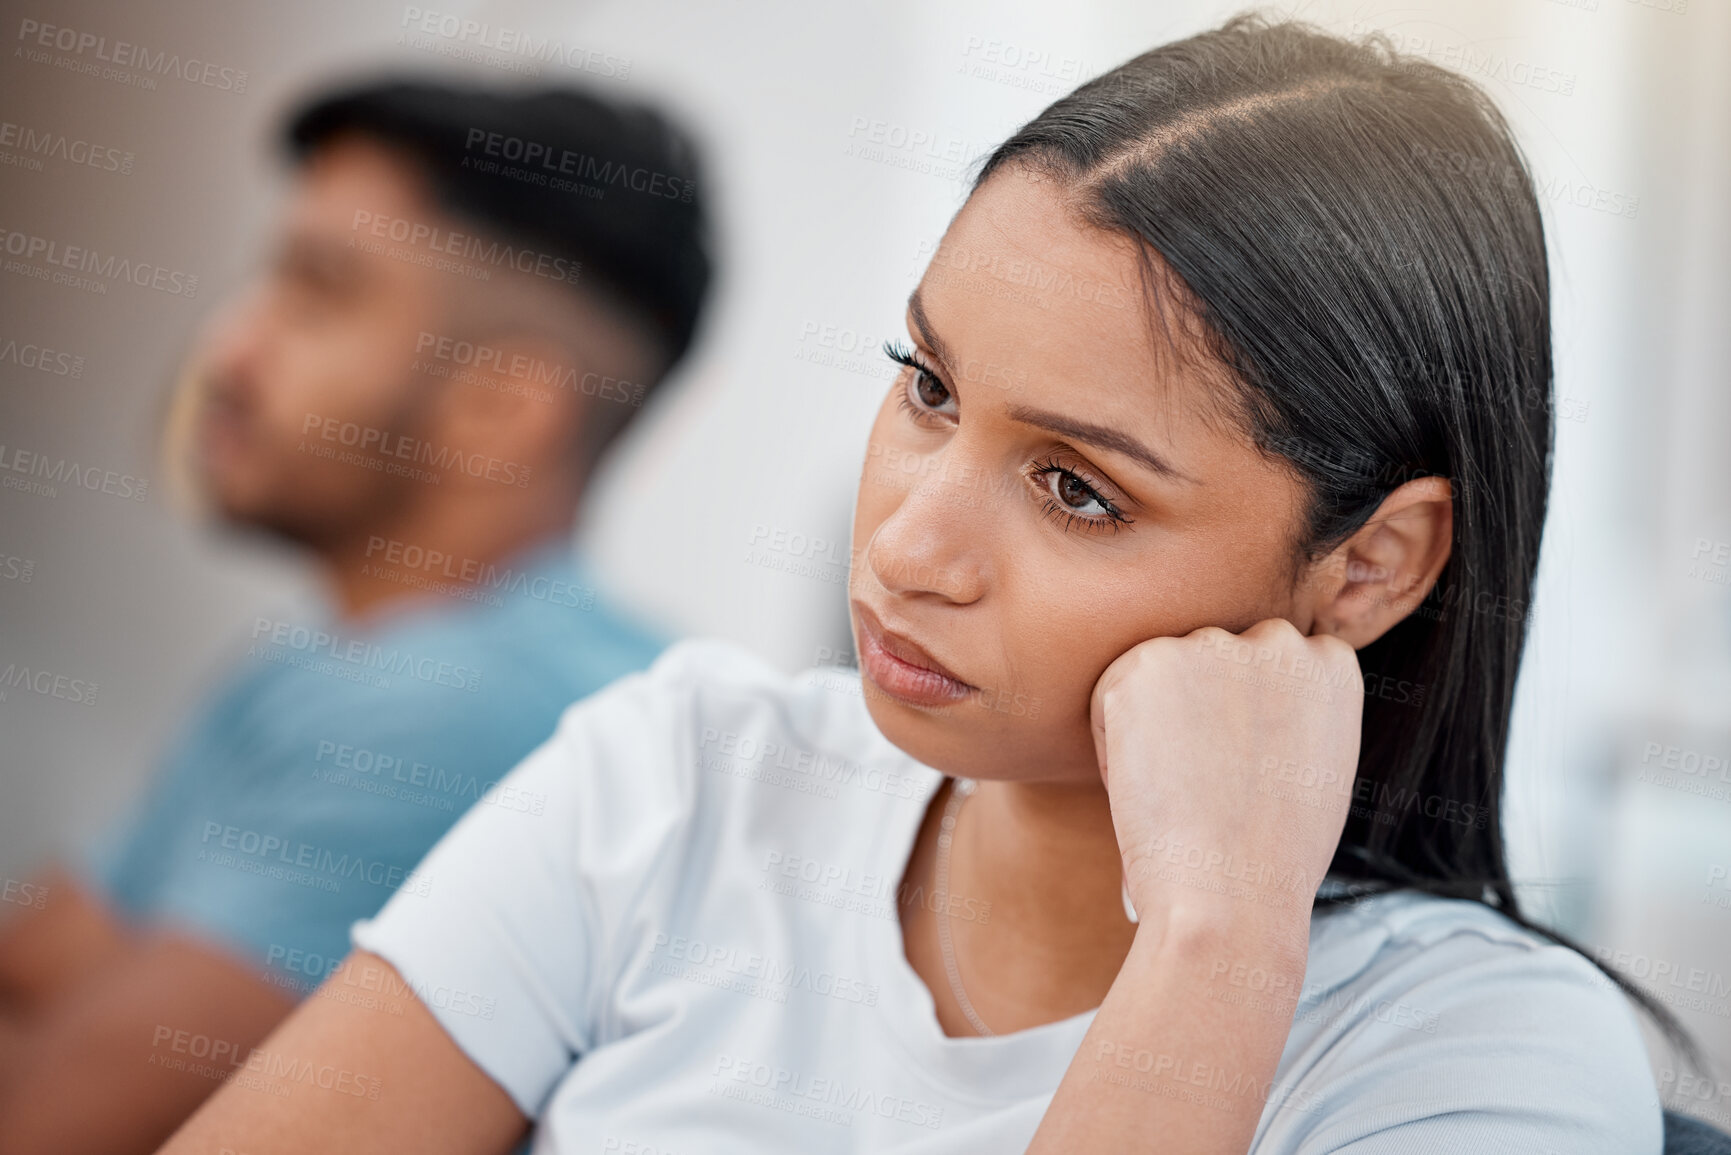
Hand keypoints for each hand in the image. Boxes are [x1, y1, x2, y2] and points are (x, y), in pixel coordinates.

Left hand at [1088, 619, 1362, 941]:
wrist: (1231, 895)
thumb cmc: (1269, 858)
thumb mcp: (1314, 768)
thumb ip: (1290, 713)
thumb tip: (1243, 700)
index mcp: (1331, 665)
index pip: (1272, 660)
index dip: (1243, 715)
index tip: (1239, 767)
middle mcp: (1279, 641)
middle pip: (1213, 658)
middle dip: (1196, 708)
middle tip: (1201, 786)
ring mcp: (1214, 645)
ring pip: (1162, 673)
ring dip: (1154, 721)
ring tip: (1179, 791)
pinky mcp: (1150, 662)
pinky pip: (1112, 694)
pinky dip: (1112, 741)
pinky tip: (1148, 786)